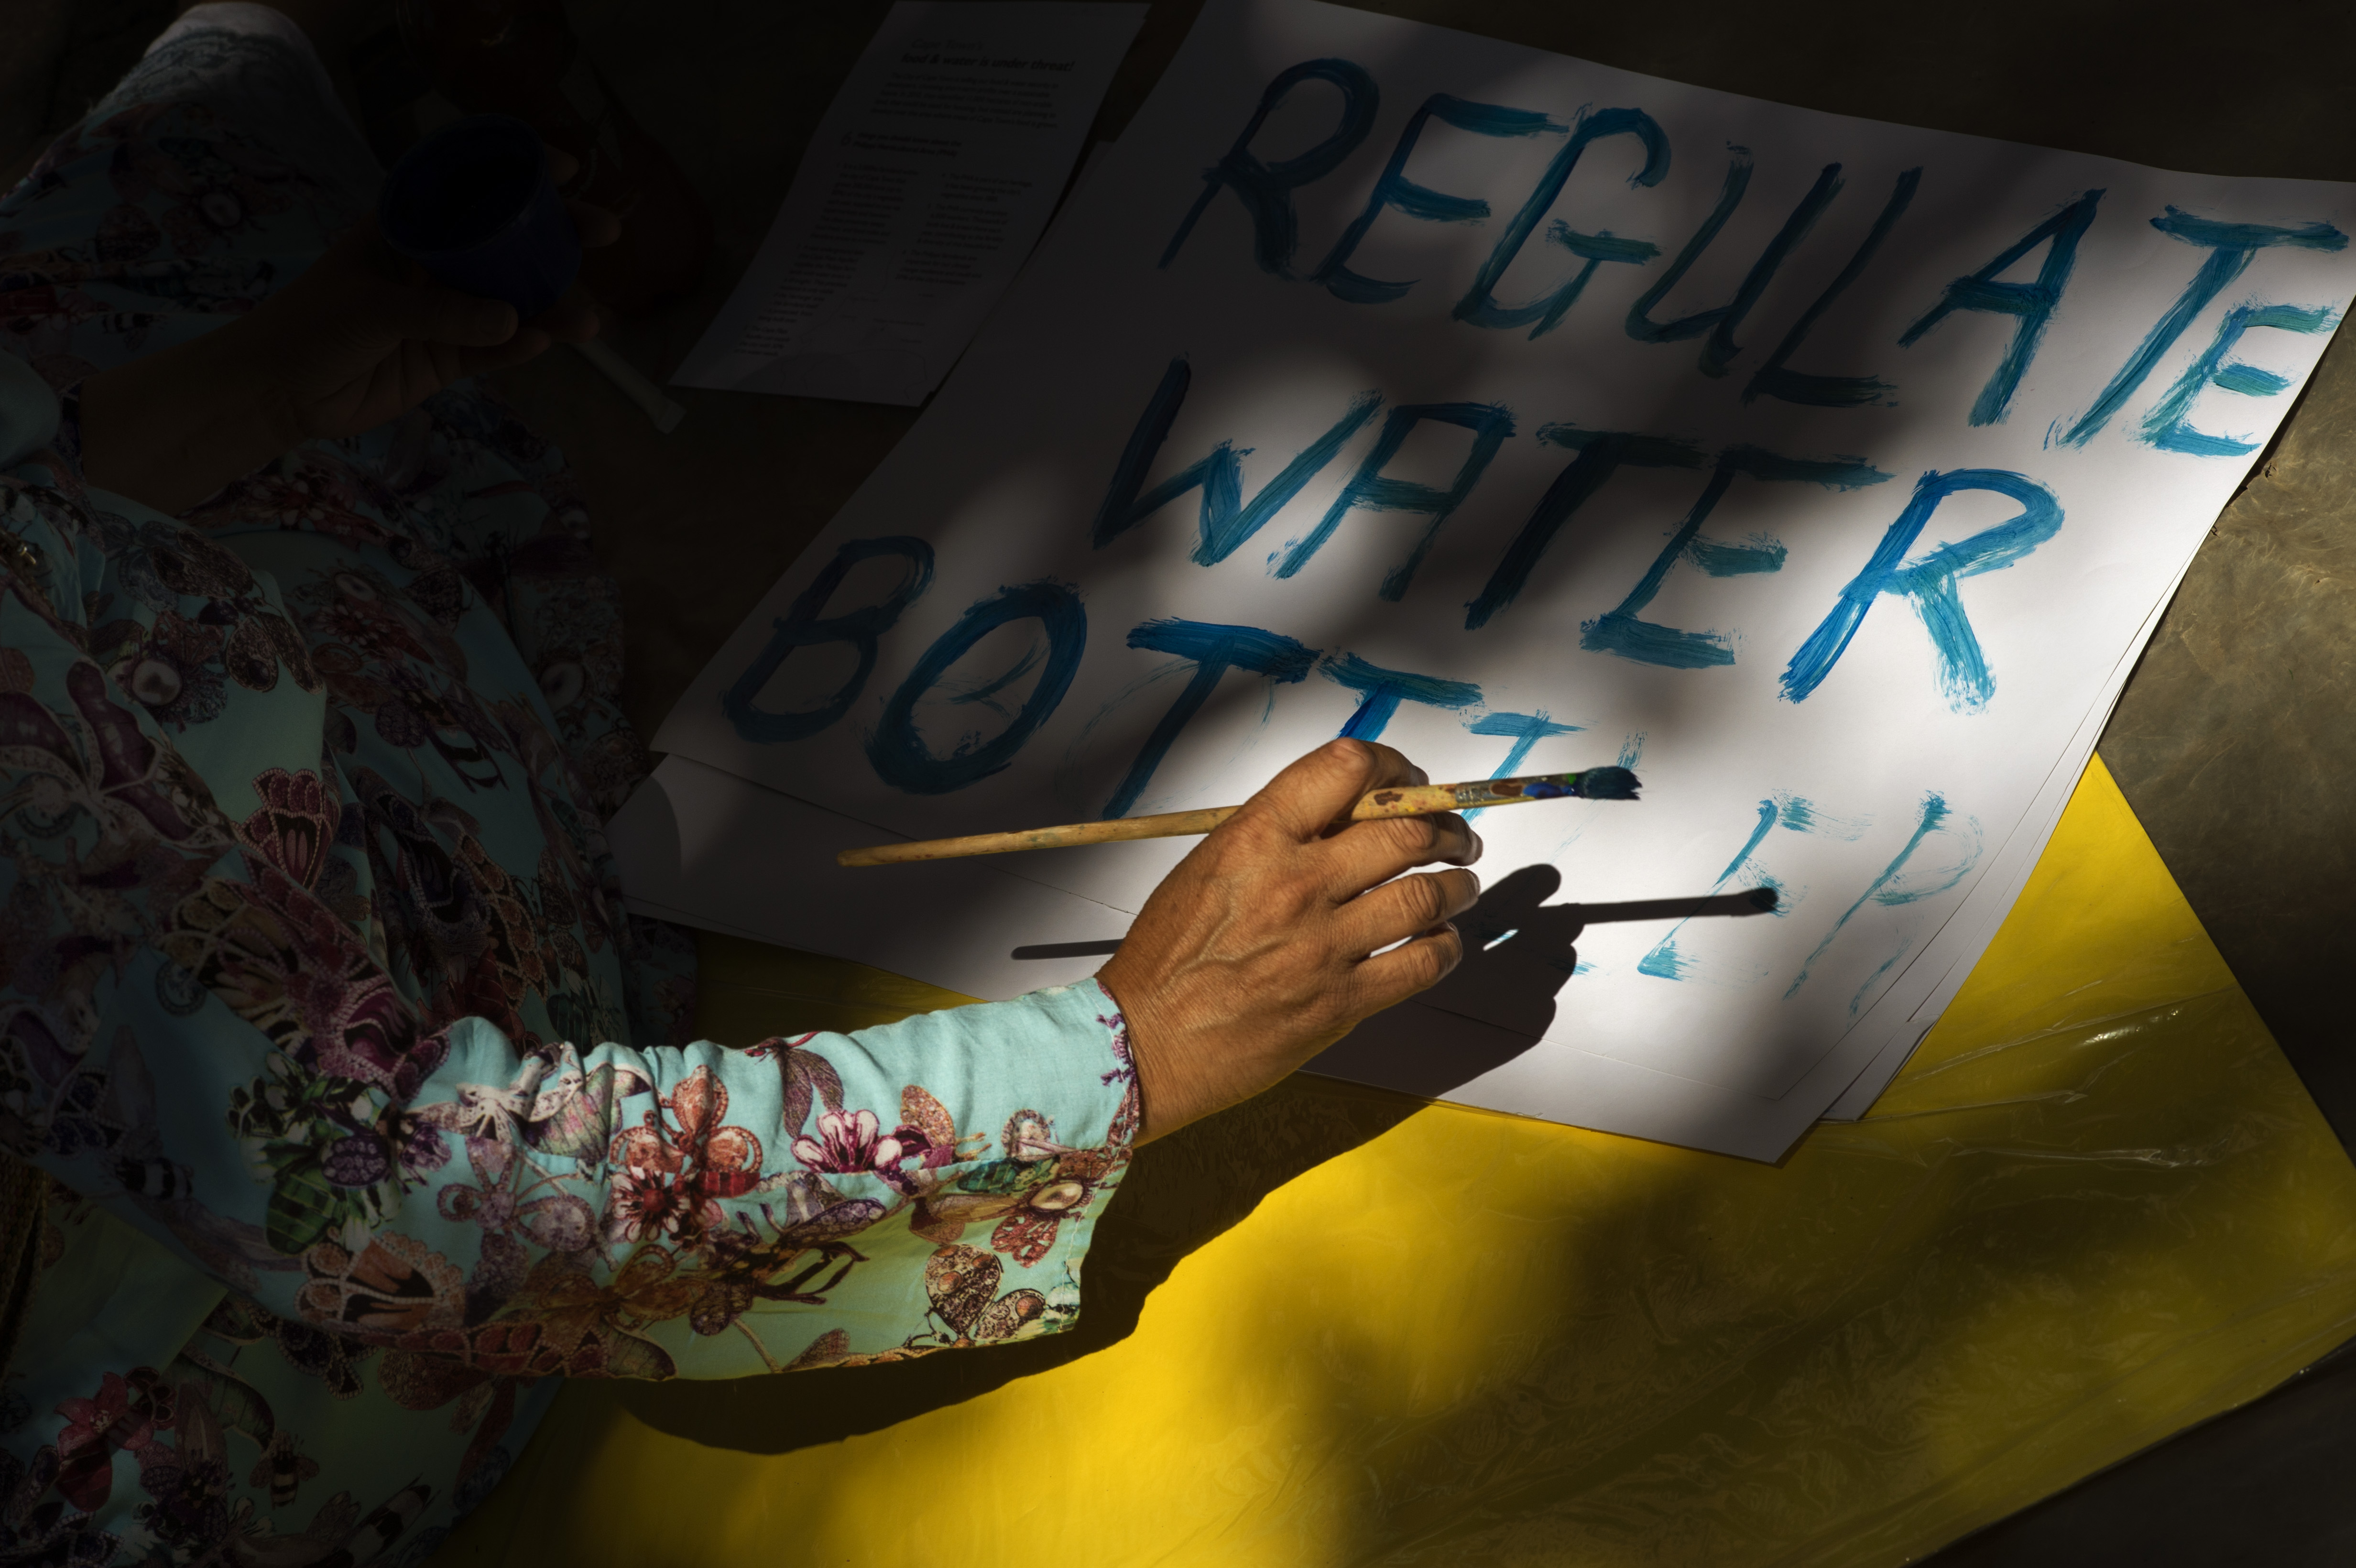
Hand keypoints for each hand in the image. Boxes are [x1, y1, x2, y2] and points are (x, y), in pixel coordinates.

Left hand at [78, 149, 618, 513]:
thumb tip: (513, 321)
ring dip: (551, 307)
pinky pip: (495, 351)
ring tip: (588, 320)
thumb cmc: (309, 327)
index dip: (515, 173)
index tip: (563, 167)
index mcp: (406, 228)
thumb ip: (441, 314)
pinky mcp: (447, 359)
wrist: (278, 392)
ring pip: (511, 302)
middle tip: (604, 231)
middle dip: (556, 238)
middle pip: (505, 243)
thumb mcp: (371, 308)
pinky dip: (520, 349)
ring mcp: (444, 312)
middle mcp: (433, 265)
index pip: (467, 189)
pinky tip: (547, 344)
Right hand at [1098, 739, 1483, 1143]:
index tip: (1407, 781)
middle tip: (1453, 836)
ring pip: (1426, 893)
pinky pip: (1422, 962)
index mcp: (1255, 838)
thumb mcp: (1208, 867)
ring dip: (1457, 883)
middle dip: (1443, 827)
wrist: (1144, 1041)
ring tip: (1460, 883)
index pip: (1345, 768)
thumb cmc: (1167, 957)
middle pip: (1403, 830)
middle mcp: (1294, 883)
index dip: (1392, 766)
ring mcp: (1322, 945)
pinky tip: (1441, 940)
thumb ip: (1275, 836)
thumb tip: (1347, 817)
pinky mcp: (1341, 1002)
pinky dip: (1445, 946)